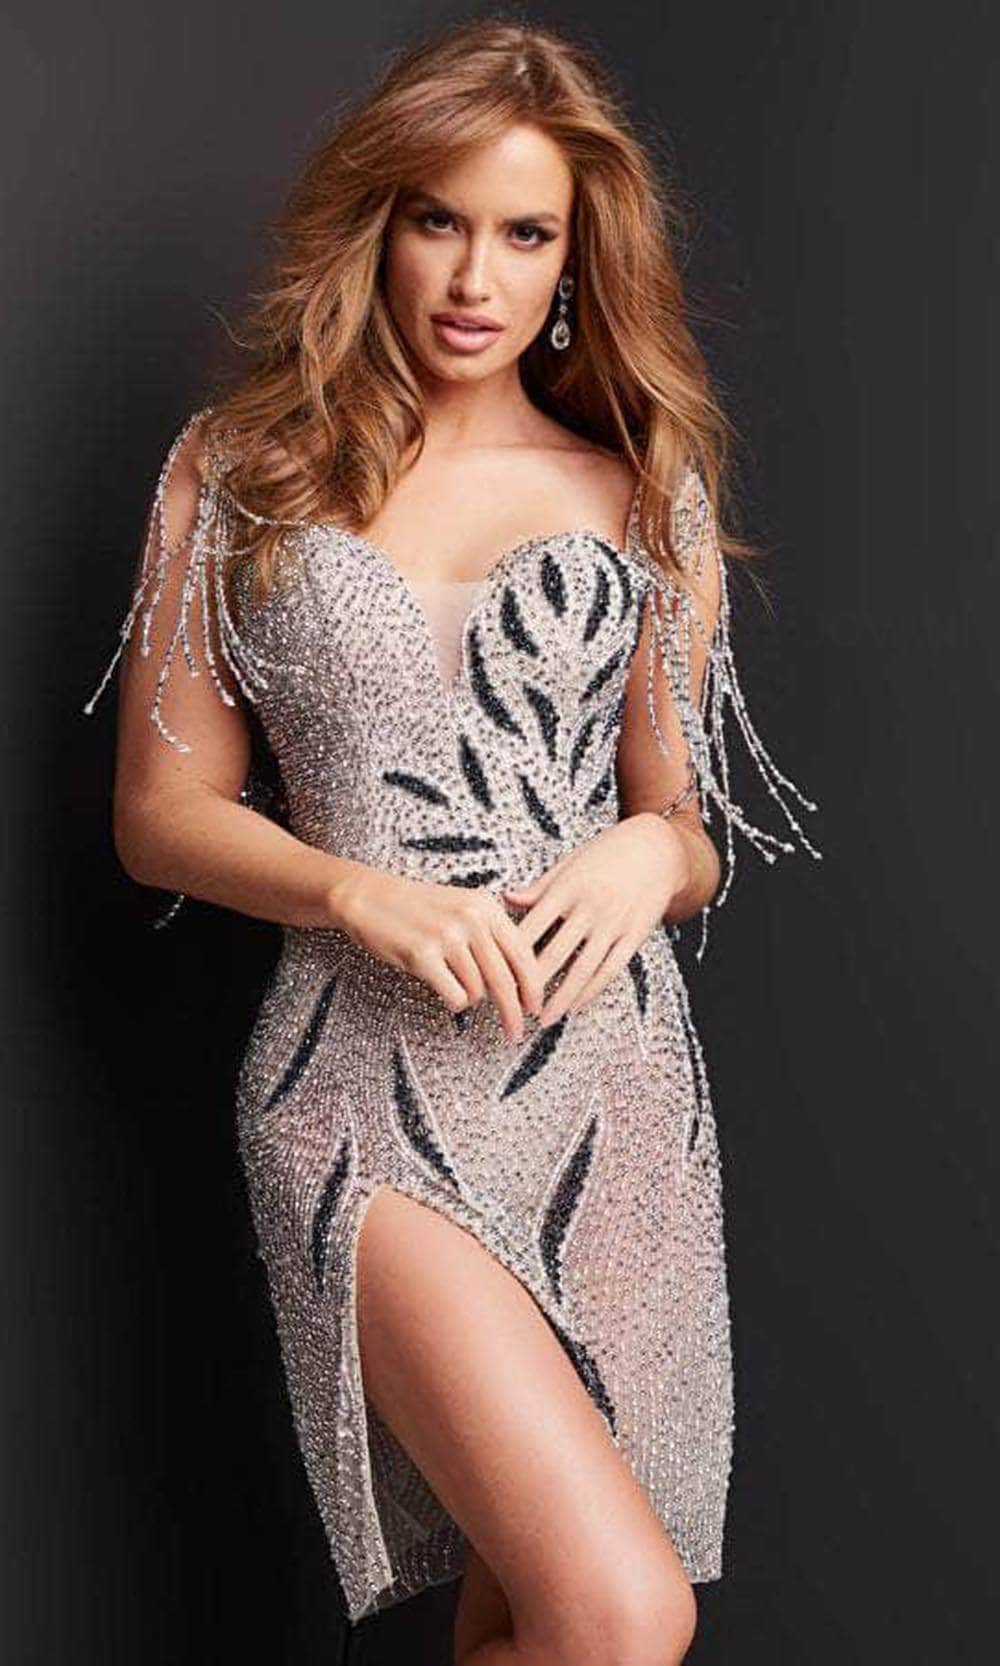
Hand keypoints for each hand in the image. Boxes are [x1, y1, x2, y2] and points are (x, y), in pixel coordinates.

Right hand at [337, 868, 545, 1042]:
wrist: (370, 897)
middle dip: (514, 1012)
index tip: (536, 1007)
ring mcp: (447, 937)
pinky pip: (455, 997)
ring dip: (469, 996)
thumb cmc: (417, 908)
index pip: (523, 954)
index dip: (533, 986)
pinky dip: (453, 1000)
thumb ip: (492, 936)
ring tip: (449, 978)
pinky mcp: (423, 956)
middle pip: (505, 980)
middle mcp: (471, 919)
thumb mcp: (463, 908)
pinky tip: (441, 986)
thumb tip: (520, 981)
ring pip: (478, 992)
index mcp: (486, 907)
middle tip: (516, 1032)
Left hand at [502, 814, 690, 1026]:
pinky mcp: (634, 936)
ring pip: (582, 969)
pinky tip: (575, 1005)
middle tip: (513, 1006)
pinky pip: (610, 969)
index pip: (532, 927)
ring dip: (561, 997)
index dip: (512, 954)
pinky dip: (591, 990)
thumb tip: (506, 899)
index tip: (496, 973)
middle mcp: (590, 907)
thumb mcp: (570, 862)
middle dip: (532, 984)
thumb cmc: (608, 852)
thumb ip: (540, 887)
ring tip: (544, 1018)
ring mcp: (614, 924)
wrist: (658, 848)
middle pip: (554, 953)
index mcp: (568, 888)